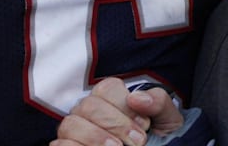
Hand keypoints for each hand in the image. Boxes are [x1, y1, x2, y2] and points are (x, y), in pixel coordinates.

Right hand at [53, 78, 183, 145]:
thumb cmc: (158, 138)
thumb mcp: (168, 121)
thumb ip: (158, 104)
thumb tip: (136, 98)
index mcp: (111, 98)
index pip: (107, 88)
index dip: (125, 106)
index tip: (145, 125)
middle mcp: (89, 111)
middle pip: (89, 106)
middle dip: (114, 124)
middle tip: (138, 142)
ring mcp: (75, 131)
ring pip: (70, 124)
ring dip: (95, 137)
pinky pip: (59, 145)